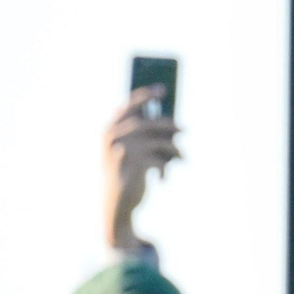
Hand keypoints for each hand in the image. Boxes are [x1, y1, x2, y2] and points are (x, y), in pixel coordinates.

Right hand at [104, 87, 181, 249]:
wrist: (117, 204)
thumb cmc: (127, 173)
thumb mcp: (132, 151)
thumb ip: (143, 133)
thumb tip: (170, 119)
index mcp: (109, 129)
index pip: (129, 105)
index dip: (147, 95)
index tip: (164, 89)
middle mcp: (113, 137)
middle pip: (148, 122)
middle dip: (168, 125)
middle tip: (183, 129)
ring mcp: (122, 149)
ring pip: (158, 141)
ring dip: (173, 149)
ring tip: (181, 156)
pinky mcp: (133, 164)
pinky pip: (160, 158)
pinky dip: (167, 165)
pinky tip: (166, 174)